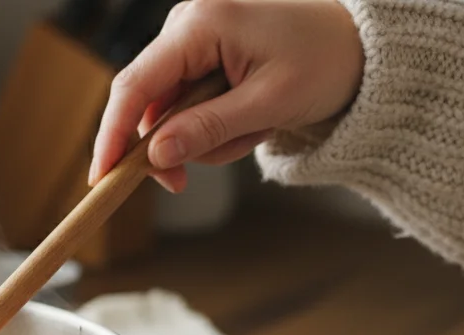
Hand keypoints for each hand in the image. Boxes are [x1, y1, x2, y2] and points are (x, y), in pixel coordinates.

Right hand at [88, 0, 363, 191]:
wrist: (364, 46)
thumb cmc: (326, 61)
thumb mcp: (269, 104)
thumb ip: (208, 130)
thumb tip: (155, 156)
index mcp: (201, 23)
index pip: (135, 86)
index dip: (111, 135)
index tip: (100, 178)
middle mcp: (187, 24)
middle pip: (146, 102)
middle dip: (172, 144)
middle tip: (188, 182)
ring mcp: (192, 39)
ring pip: (168, 112)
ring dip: (205, 138)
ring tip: (254, 129)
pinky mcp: (201, 56)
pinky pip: (186, 107)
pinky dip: (213, 127)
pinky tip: (249, 120)